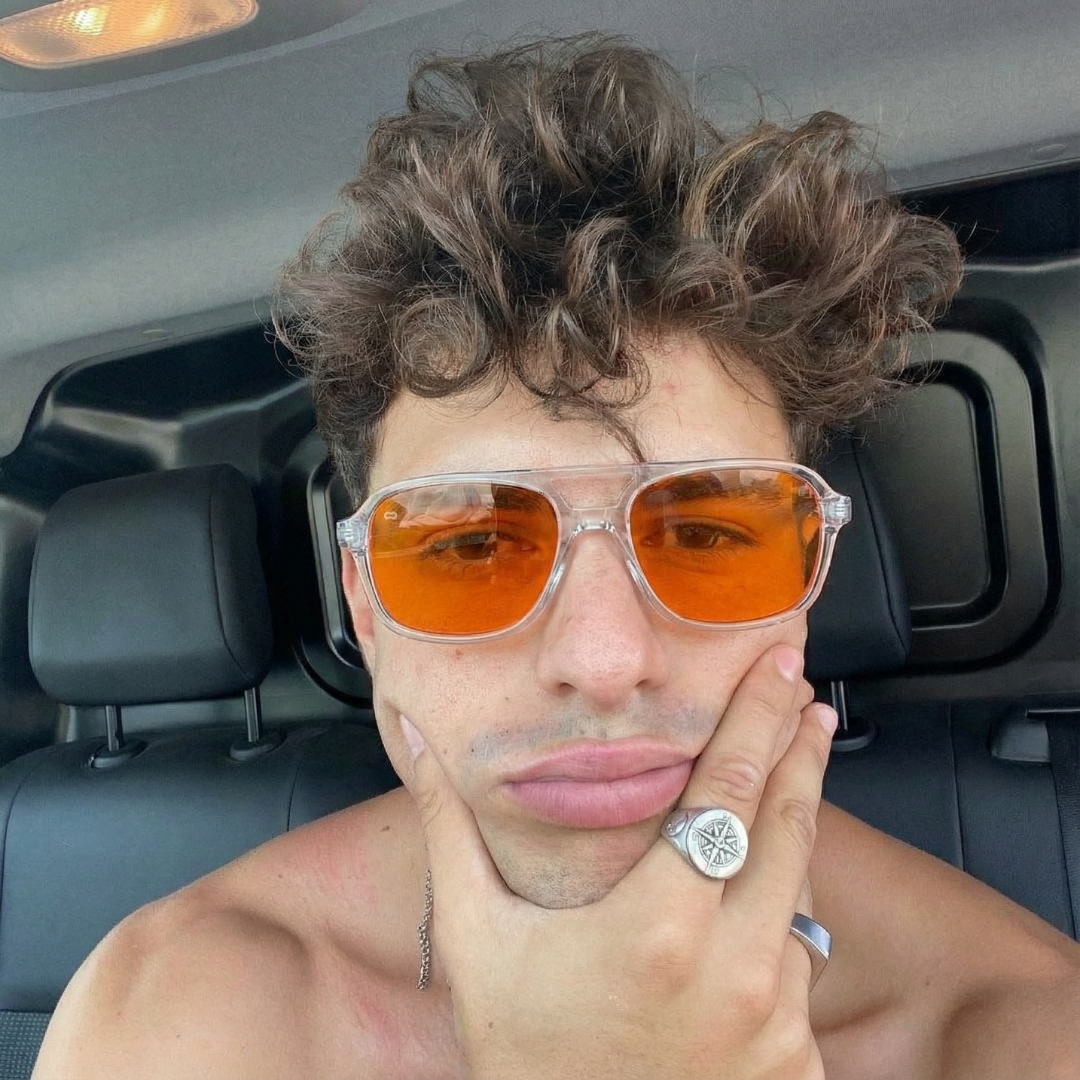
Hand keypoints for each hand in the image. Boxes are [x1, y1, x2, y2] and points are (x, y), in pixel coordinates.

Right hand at [405, 645, 835, 1079]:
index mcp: (661, 926)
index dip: (759, 717)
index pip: (731, 790)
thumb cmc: (524, 1059)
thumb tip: (422, 741)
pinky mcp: (797, 1063)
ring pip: (799, 894)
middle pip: (791, 825)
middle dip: (801, 750)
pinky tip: (751, 915)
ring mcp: (778, 1020)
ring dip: (790, 835)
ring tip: (782, 786)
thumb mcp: (475, 942)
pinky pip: (799, 965)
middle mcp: (737, 969)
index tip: (781, 667)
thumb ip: (452, 831)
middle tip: (808, 698)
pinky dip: (780, 924)